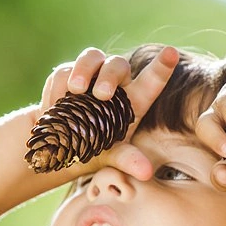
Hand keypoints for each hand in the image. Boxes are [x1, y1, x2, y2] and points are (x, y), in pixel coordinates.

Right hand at [37, 46, 179, 180]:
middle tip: (102, 94)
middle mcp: (115, 83)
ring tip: (76, 89)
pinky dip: (59, 88)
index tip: (171, 53)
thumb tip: (146, 172)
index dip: (162, 66)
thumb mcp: (111, 156)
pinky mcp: (67, 74)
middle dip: (110, 76)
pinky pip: (64, 72)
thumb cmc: (93, 149)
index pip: (152, 80)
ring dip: (84, 70)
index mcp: (133, 100)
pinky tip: (55, 106)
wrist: (57, 145)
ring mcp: (91, 75)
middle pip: (118, 65)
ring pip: (92, 57)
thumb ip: (128, 160)